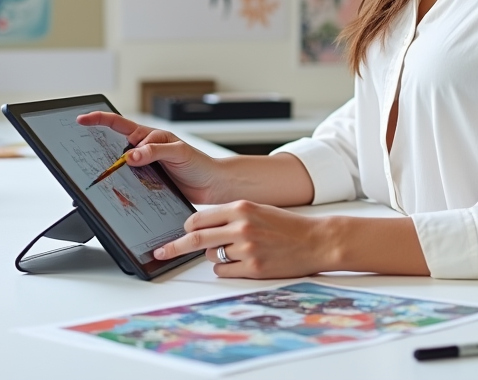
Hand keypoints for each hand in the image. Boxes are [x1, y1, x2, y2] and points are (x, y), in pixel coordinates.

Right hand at [76, 111, 227, 203]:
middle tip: (89, 151)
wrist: (212, 185)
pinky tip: (120, 189)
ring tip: (107, 173)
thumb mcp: (178, 152)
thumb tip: (131, 155)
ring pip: (121, 166)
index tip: (82, 119)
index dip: (99, 120)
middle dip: (100, 146)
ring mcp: (145, 166)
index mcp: (150, 136)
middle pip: (115, 145)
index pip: (120, 124)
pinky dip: (123, 185)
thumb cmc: (199, 164)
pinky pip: (129, 182)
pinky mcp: (147, 182)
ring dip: (113, 169)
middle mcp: (145, 150)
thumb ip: (155, 151)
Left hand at [154, 201, 336, 278]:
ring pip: (210, 256)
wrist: (316, 241)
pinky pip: (223, 270)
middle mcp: (241, 226)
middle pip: (196, 238)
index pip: (199, 217)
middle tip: (161, 253)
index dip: (186, 227)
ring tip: (235, 251)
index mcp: (241, 207)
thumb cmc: (286, 226)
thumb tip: (202, 226)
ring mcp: (246, 247)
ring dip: (214, 256)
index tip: (178, 233)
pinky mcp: (253, 267)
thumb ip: (230, 215)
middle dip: (175, 247)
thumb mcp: (257, 210)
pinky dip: (225, 268)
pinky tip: (241, 263)